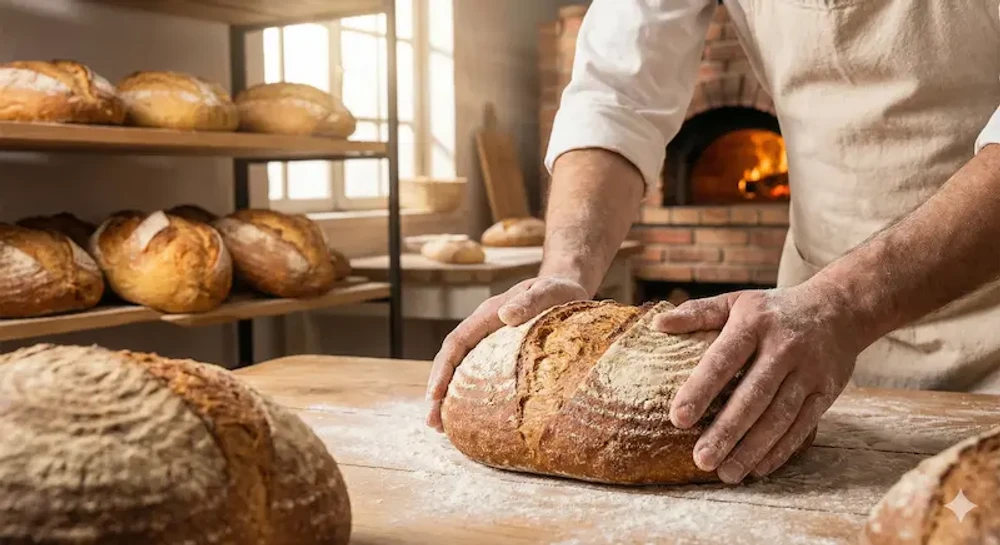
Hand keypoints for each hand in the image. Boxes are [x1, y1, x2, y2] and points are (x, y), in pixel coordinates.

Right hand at [425, 276, 589, 430]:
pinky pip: (479, 376)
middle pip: (452, 361)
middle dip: (438, 391)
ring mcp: (489, 343)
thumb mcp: (549, 291)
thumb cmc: (558, 290)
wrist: (567, 289)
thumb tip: (506, 315)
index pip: (457, 342)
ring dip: (449, 397)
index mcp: (488, 315)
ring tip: (442, 427)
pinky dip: (469, 396)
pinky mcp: (499, 355)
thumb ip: (530, 301)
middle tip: (432, 422)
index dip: (443, 369)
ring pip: (462, 371)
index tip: (434, 394)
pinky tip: (469, 417)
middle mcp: (483, 330)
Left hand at [652, 281, 863, 483]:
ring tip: (726, 473)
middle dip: (727, 431)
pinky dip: (781, 450)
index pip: (723, 359)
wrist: (838, 308)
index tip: (678, 419)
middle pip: (753, 396)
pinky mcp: (826, 391)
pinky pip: (803, 425)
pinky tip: (758, 468)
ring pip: (779, 416)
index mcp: (754, 324)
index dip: (700, 389)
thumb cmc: (772, 310)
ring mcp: (808, 371)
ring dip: (752, 448)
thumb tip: (657, 324)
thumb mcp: (736, 301)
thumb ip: (697, 313)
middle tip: (701, 460)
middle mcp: (783, 348)